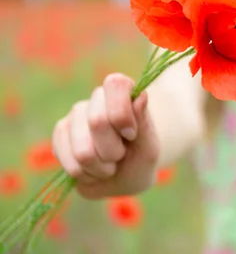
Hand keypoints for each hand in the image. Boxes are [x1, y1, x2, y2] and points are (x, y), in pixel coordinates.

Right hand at [52, 73, 159, 198]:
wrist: (123, 178)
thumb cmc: (139, 158)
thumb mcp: (149, 146)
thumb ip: (144, 123)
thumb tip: (141, 96)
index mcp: (123, 92)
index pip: (115, 84)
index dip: (121, 113)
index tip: (131, 135)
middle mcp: (97, 98)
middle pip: (97, 121)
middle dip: (113, 150)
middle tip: (121, 154)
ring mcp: (75, 115)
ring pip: (82, 150)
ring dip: (100, 166)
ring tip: (109, 164)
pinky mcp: (60, 133)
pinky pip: (69, 161)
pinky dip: (86, 174)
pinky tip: (93, 169)